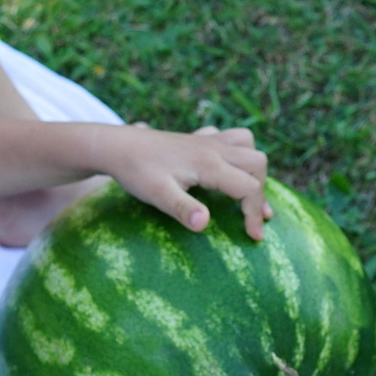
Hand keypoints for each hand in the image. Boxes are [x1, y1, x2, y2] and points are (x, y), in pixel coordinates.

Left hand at [100, 123, 272, 239]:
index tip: (254, 237)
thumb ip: (182, 209)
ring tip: (245, 191)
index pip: (248, 187)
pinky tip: (224, 168)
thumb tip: (204, 224)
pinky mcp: (196, 138)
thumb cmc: (136, 172)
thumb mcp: (157, 195)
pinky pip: (228, 137)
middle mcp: (213, 148)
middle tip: (251, 217)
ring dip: (253, 167)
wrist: (115, 145)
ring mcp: (206, 140)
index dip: (254, 214)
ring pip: (247, 144)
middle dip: (260, 190)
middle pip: (257, 162)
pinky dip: (236, 152)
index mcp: (209, 163)